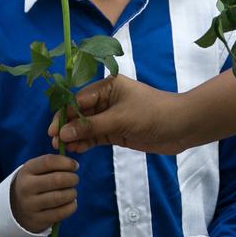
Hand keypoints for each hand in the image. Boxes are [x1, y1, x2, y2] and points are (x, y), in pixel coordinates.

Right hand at [9, 154, 79, 233]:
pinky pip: (61, 212)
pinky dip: (71, 206)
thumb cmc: (35, 183)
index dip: (66, 162)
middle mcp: (26, 187)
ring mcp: (30, 205)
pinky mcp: (37, 220)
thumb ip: (54, 164)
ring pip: (60, 197)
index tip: (75, 166)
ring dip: (72, 193)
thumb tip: (74, 165)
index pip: (49, 161)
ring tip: (72, 192)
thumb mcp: (37, 170)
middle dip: (72, 179)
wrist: (17, 208)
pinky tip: (71, 203)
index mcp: (27, 170)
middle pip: (57, 179)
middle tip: (75, 180)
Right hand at [48, 76, 186, 154]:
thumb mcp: (120, 119)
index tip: (53, 130)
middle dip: (67, 127)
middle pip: (80, 113)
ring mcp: (112, 116)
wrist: (182, 126)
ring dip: (75, 136)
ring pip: (87, 126)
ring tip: (62, 149)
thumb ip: (91, 126)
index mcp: (108, 86)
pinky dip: (86, 142)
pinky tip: (76, 150)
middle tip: (54, 141)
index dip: (64, 114)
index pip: (78, 99)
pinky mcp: (117, 131)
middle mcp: (107, 99)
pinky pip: (96, 136)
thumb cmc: (152, 114)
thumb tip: (63, 133)